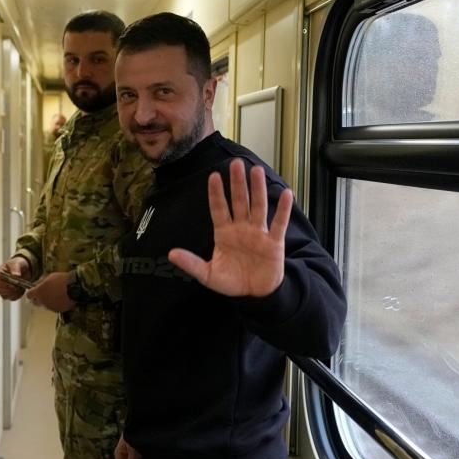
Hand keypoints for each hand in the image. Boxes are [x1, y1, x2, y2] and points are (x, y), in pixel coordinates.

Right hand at [0, 256, 30, 300]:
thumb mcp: (16, 263)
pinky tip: (22, 290)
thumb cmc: (17, 264)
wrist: (24, 268)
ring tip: (21, 288)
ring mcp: (3, 289)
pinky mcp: (10, 293)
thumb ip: (15, 268)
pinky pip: (12, 298)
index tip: (13, 285)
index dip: (5, 285)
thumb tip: (15, 275)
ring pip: (5, 296)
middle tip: (18, 287)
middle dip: (10, 290)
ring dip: (14, 294)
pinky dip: (17, 296)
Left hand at [26, 271, 75, 311]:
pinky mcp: (59, 310)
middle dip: (38, 299)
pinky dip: (57, 304)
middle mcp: (42, 301)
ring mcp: (50, 307)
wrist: (75, 287)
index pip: (29, 295)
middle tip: (45, 293)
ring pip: (46, 305)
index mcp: (38, 292)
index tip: (35, 290)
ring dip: (49, 301)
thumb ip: (42, 282)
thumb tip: (38, 284)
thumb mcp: (50, 276)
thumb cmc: (62, 280)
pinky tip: (63, 298)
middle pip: (35, 302)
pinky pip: (55, 307)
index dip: (32, 292)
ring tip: (57, 294)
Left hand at [168, 159, 291, 297]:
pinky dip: (283, 209)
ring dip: (257, 189)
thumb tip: (171, 253)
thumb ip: (191, 264)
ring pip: (258, 207)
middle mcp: (242, 229)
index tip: (213, 176)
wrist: (254, 295)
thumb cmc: (231, 282)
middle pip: (239, 201)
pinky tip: (287, 194)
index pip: (219, 209)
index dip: (216, 193)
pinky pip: (279, 223)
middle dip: (237, 183)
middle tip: (235, 164)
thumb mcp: (208, 275)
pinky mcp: (274, 243)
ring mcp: (258, 234)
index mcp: (224, 233)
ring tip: (256, 170)